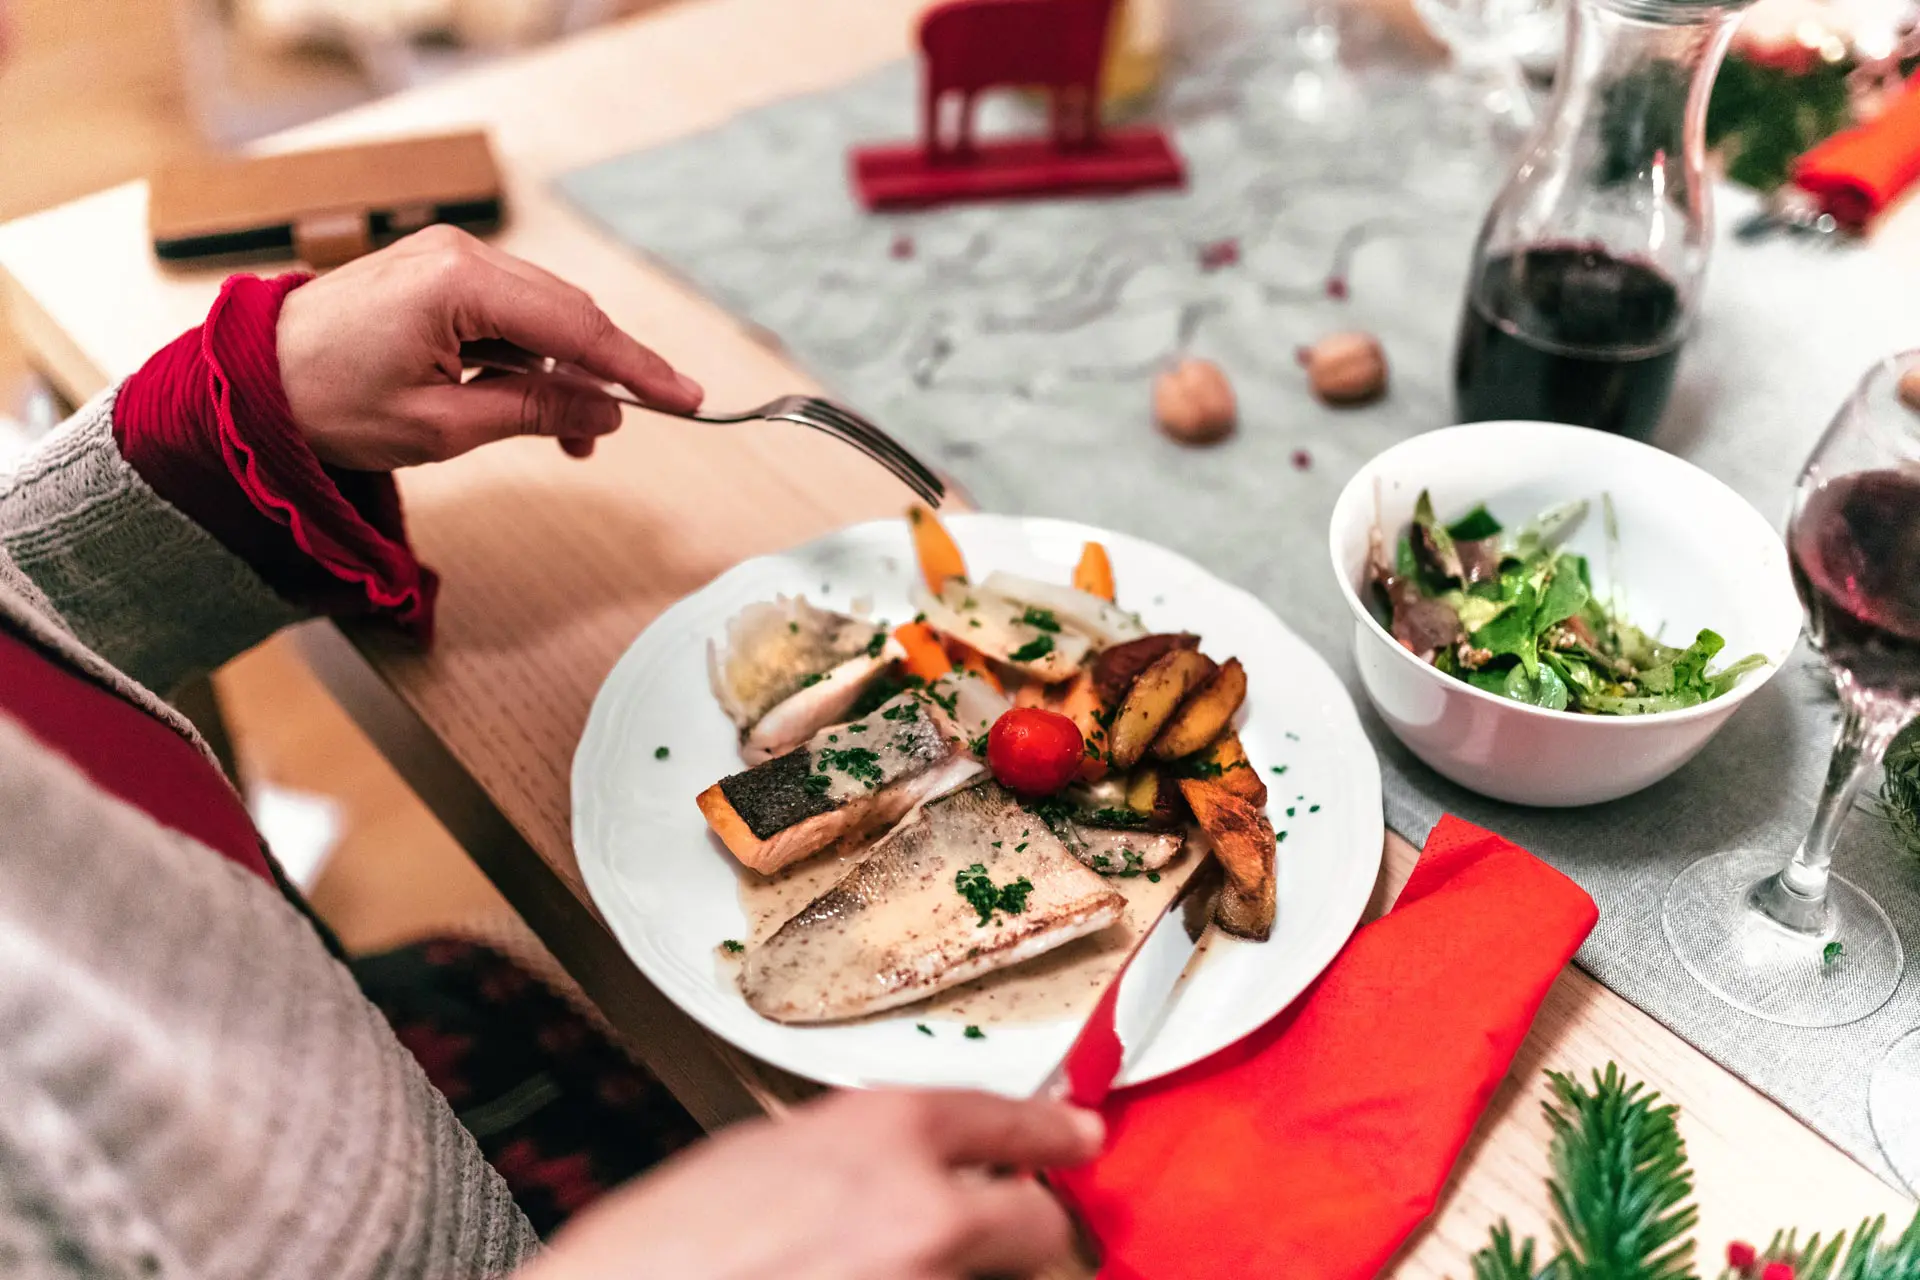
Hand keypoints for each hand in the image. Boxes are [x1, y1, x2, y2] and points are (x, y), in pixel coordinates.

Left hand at [275, 225, 701, 469]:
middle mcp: (460, 255)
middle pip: (567, 314)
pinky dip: (530, 359)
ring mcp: (448, 258)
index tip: (687, 398)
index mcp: (460, 284)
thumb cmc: (327, 402)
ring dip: (564, 373)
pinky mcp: (437, 273)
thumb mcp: (442, 425)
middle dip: (602, 375)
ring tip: (570, 438)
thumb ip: (534, 412)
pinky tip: (534, 403)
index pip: (576, 328)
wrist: (250, 380)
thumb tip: (606, 413)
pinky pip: (509, 313)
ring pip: (542, 315)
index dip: (637, 368)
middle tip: (617, 435)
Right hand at [519, 1089, 1102, 1279]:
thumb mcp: (765, 1155)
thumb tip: (918, 1167)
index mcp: (880, 1134)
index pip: (1008, 1123)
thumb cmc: (658, 1250)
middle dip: (1024, 1227)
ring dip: (953, 1274)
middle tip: (995, 1228)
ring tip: (866, 1267)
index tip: (1079, 1136)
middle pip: (1041, 1225)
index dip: (1052, 1132)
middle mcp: (922, 1212)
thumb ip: (859, 1154)